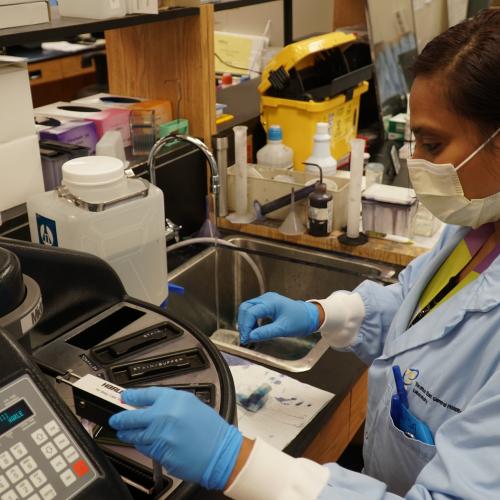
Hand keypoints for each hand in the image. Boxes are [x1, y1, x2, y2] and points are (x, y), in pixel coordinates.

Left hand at [109, 387, 242, 489]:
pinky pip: (145, 449)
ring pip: (136, 435)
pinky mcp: (160, 453)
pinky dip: (142, 446)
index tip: (123, 397)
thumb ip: (170, 403)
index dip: (130, 396)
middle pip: (133, 416)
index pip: (144, 394)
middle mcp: (165, 416)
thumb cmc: (211, 430)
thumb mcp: (192, 405)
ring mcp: (161, 436)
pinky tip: (146, 443)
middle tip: (116, 419)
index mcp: (174, 399)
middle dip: (120, 419)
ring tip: (126, 433)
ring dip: (128, 434)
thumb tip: (151, 405)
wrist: (220, 452)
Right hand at [237, 292, 319, 344]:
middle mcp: (266, 298)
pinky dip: (251, 320)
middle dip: (243, 323)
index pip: (250, 312)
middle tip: (245, 338)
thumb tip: (250, 337)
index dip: (245, 326)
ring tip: (249, 336)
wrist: (310, 316)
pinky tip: (255, 330)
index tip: (245, 339)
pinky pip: (253, 310)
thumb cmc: (299, 321)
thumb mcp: (283, 329)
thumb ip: (265, 333)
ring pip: (248, 308)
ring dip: (246, 322)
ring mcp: (266, 300)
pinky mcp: (267, 304)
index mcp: (271, 302)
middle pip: (245, 308)